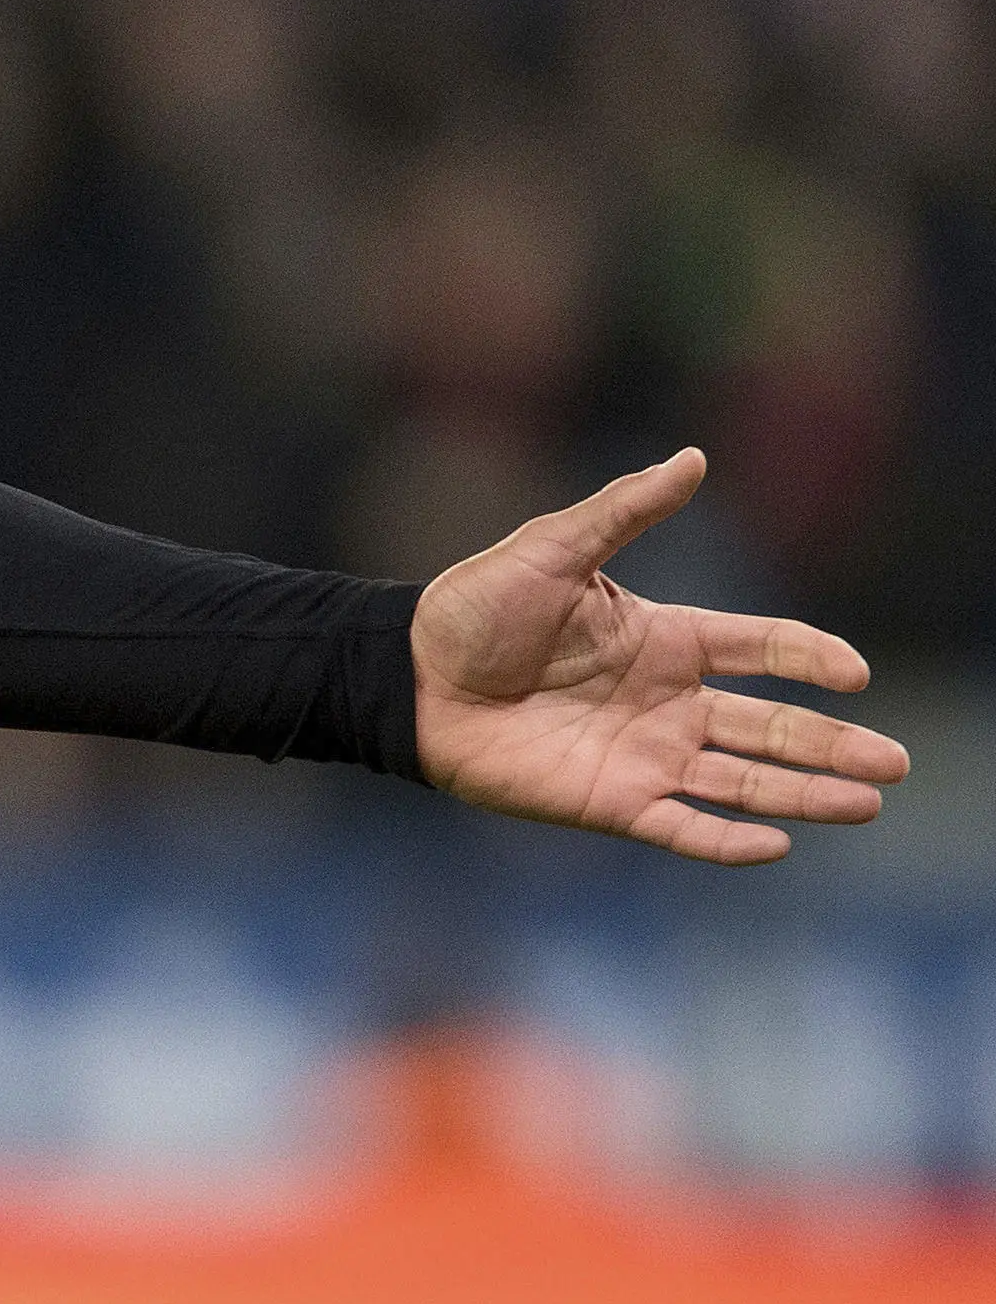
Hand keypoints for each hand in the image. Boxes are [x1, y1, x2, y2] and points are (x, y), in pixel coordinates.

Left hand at [412, 453, 906, 863]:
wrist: (406, 676)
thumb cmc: (473, 609)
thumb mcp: (553, 550)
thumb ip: (624, 511)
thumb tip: (693, 459)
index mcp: (665, 639)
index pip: (762, 648)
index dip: (811, 658)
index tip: (855, 673)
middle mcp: (667, 702)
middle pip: (772, 726)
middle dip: (835, 745)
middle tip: (897, 763)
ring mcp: (642, 755)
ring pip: (743, 779)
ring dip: (806, 793)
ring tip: (867, 802)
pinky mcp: (607, 802)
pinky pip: (680, 827)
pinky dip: (725, 841)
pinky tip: (777, 844)